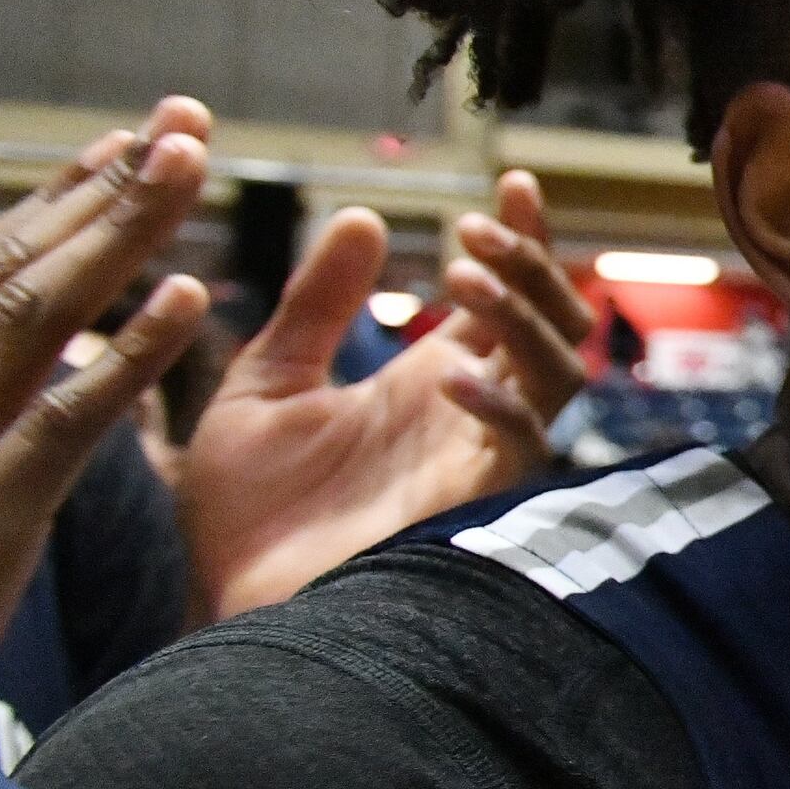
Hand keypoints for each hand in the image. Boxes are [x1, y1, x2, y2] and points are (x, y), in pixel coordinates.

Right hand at [0, 103, 212, 693]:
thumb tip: (44, 324)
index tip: (135, 137)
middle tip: (184, 123)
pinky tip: (186, 300)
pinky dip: (122, 358)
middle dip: (100, 194)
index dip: (62, 199)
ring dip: (114, 239)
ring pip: (28, 322)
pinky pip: (57, 426)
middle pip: (9, 271)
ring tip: (187, 170)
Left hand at [177, 170, 597, 617]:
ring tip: (462, 277)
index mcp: (427, 381)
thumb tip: (362, 216)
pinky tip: (450, 375)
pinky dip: (498, 405)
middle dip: (528, 269)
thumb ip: (313, 307)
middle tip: (476, 231)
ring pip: (557, 375)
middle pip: (553, 327)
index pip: (505, 299)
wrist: (232, 605)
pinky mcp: (475, 507)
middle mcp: (467, 415)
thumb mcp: (264, 384)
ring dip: (521, 319)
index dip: (522, 239)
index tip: (510, 183)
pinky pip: (520, 446)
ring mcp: (477, 459)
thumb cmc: (248, 514)